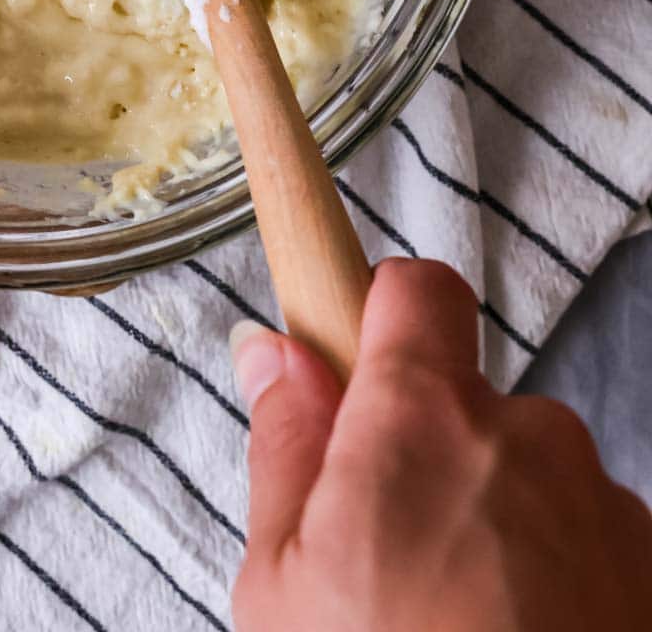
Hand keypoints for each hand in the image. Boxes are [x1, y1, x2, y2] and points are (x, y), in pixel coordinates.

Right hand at [230, 259, 651, 631]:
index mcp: (424, 422)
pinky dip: (562, 590)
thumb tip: (271, 352)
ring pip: (535, 487)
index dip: (381, 315)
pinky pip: (594, 550)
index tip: (354, 368)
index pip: (418, 290)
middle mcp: (533, 442)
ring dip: (502, 533)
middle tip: (387, 563)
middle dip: (433, 461)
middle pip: (473, 407)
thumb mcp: (282, 586)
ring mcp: (610, 513)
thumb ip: (284, 447)